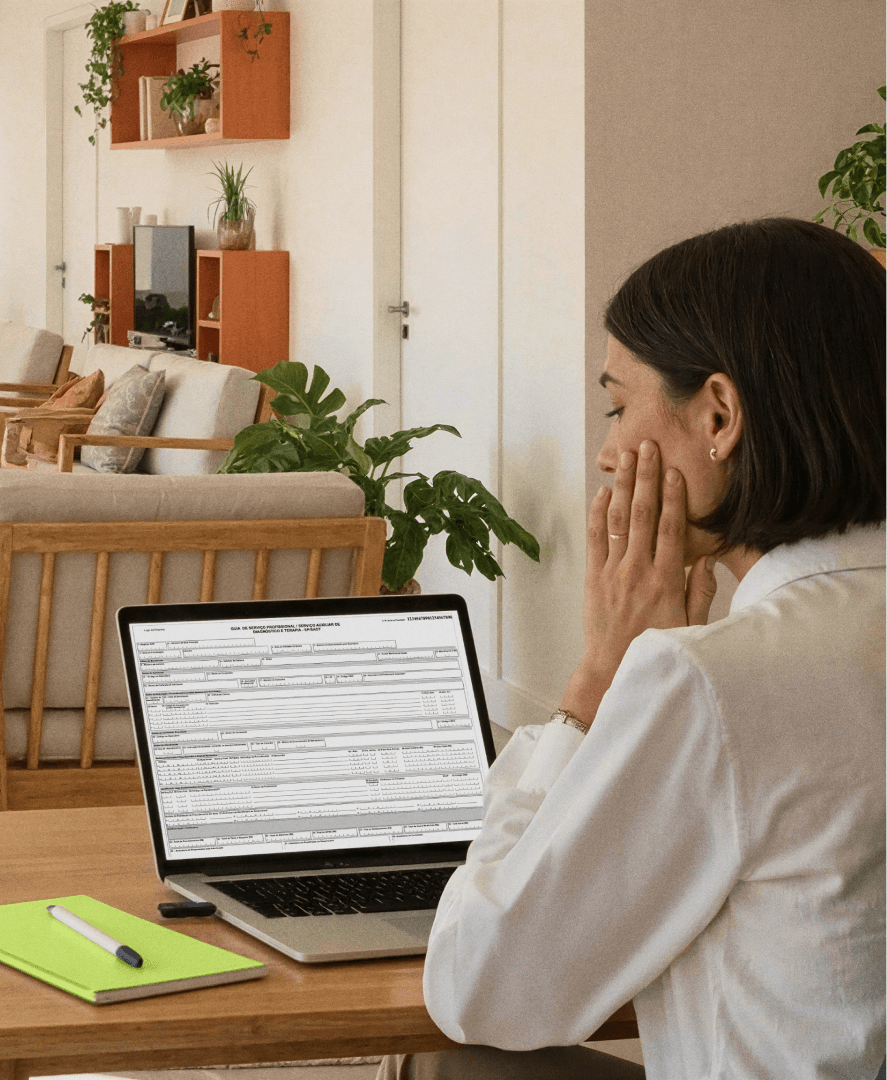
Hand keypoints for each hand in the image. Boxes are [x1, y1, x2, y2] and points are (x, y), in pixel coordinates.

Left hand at [567, 441, 716, 709]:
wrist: (612, 669)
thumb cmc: (654, 649)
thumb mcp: (691, 626)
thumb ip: (700, 592)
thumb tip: (705, 560)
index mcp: (667, 580)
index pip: (671, 528)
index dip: (673, 497)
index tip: (675, 471)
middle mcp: (638, 570)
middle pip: (643, 513)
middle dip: (646, 477)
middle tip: (648, 447)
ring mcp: (613, 571)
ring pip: (618, 519)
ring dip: (622, 485)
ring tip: (626, 458)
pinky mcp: (593, 577)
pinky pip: (595, 537)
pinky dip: (597, 513)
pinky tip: (602, 492)